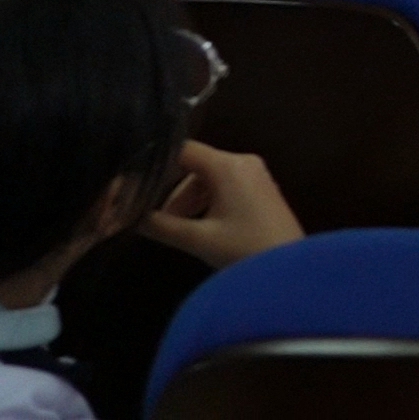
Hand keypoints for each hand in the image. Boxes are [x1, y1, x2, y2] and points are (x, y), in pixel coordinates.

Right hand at [142, 141, 303, 268]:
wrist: (290, 270)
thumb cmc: (244, 250)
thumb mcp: (198, 239)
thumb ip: (161, 225)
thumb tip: (128, 217)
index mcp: (229, 166)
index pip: (184, 150)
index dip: (157, 163)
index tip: (132, 182)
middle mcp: (244, 162)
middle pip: (196, 167)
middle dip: (173, 193)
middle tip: (155, 220)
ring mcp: (256, 174)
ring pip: (209, 179)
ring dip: (189, 201)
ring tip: (174, 228)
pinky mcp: (262, 189)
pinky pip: (225, 186)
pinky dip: (207, 202)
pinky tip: (198, 227)